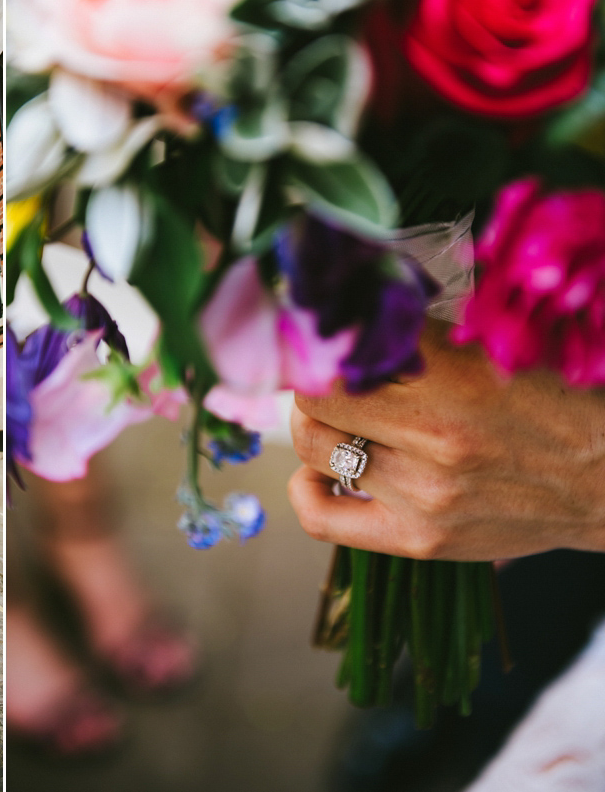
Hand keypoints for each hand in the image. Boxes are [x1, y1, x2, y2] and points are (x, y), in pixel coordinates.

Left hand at [288, 320, 604, 560]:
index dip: (325, 344)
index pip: (336, 353)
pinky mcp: (420, 541)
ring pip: (313, 449)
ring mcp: (424, 497)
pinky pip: (320, 518)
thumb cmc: (554, 402)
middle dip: (317, 381)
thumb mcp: (492, 346)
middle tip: (335, 377)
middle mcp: (435, 440)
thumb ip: (416, 336)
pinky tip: (321, 470)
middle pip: (315, 399)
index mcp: (454, 377)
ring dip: (317, 427)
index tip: (329, 341)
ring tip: (339, 418)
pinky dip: (306, 489)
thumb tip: (341, 319)